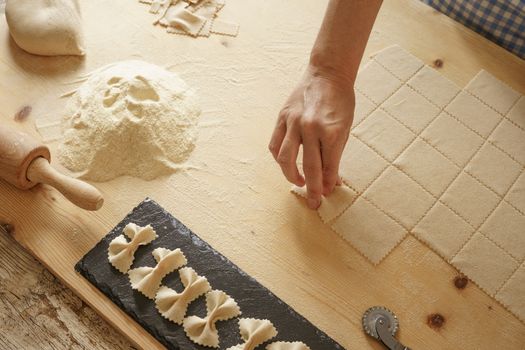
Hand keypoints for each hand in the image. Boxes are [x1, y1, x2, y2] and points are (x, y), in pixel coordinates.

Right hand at [269, 65, 354, 208]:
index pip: (329, 166)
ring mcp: (294, 122)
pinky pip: (275, 144)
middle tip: (314, 203)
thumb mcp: (345, 128)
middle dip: (312, 189)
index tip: (327, 194)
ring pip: (285, 159)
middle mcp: (311, 128)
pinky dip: (279, 158)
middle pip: (309, 167)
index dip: (327, 184)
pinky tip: (287, 164)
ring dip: (291, 176)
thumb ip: (336, 154)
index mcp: (332, 131)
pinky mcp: (282, 117)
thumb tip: (332, 180)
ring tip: (299, 183)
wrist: (327, 74)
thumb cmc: (341, 101)